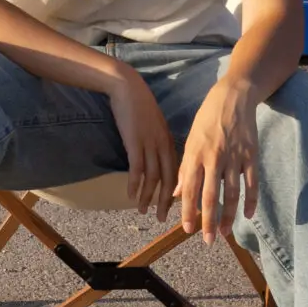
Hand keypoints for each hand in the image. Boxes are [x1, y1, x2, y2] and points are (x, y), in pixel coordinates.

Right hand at [108, 67, 178, 217]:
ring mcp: (150, 144)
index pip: (178, 172)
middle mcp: (163, 146)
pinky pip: (137, 169)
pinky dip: (135, 185)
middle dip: (166, 201)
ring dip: (148, 197)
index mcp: (171, 142)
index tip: (176, 206)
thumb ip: (159, 142)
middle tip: (162, 218)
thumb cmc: (141, 106)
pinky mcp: (135, 142)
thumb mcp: (155, 125)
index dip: (177, 191)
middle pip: (169, 179)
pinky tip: (131, 196)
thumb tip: (159, 159)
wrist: (129, 88)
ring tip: (143, 211)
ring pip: (153, 177)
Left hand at [176, 77, 260, 241]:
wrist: (233, 97)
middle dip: (207, 221)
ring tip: (224, 233)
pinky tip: (248, 215)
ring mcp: (234, 157)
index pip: (190, 190)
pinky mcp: (251, 155)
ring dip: (228, 216)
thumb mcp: (190, 141)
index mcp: (195, 155)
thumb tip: (178, 194)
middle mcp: (214, 158)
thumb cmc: (207, 120)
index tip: (187, 230)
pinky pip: (252, 182)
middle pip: (210, 196)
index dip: (188, 212)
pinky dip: (251, 200)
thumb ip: (185, 169)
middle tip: (206, 241)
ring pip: (232, 193)